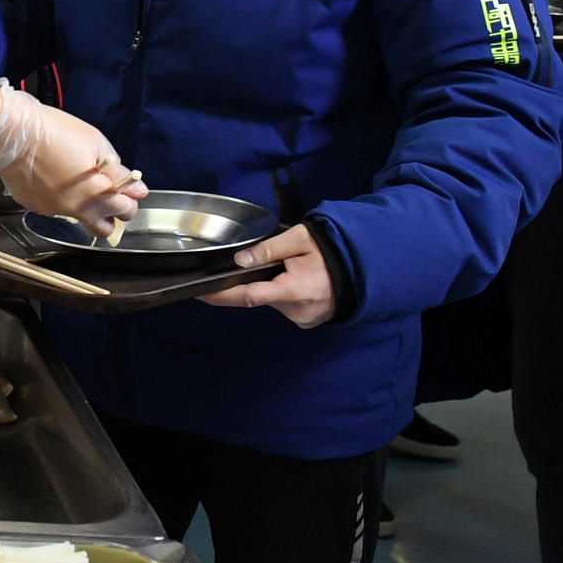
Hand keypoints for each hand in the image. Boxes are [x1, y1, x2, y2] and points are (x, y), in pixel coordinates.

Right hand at [0, 90, 145, 233]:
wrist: (12, 133)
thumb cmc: (54, 132)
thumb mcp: (97, 144)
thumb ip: (119, 173)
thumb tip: (137, 189)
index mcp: (97, 194)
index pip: (126, 211)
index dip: (129, 199)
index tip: (125, 190)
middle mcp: (76, 209)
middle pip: (104, 229)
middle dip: (109, 215)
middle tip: (106, 195)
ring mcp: (54, 211)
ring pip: (77, 218)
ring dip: (83, 206)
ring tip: (75, 180)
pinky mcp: (35, 207)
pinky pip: (54, 209)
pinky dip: (58, 198)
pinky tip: (52, 176)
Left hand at [199, 223, 336, 328]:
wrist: (361, 268)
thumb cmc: (329, 252)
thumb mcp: (299, 239)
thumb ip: (269, 248)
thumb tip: (240, 261)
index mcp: (294, 290)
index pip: (249, 296)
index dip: (223, 296)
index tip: (202, 294)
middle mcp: (298, 311)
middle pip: (259, 297)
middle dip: (259, 281)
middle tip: (279, 263)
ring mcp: (304, 320)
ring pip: (272, 302)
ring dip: (274, 288)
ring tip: (294, 271)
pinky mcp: (307, 323)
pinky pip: (285, 308)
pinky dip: (285, 295)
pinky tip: (299, 282)